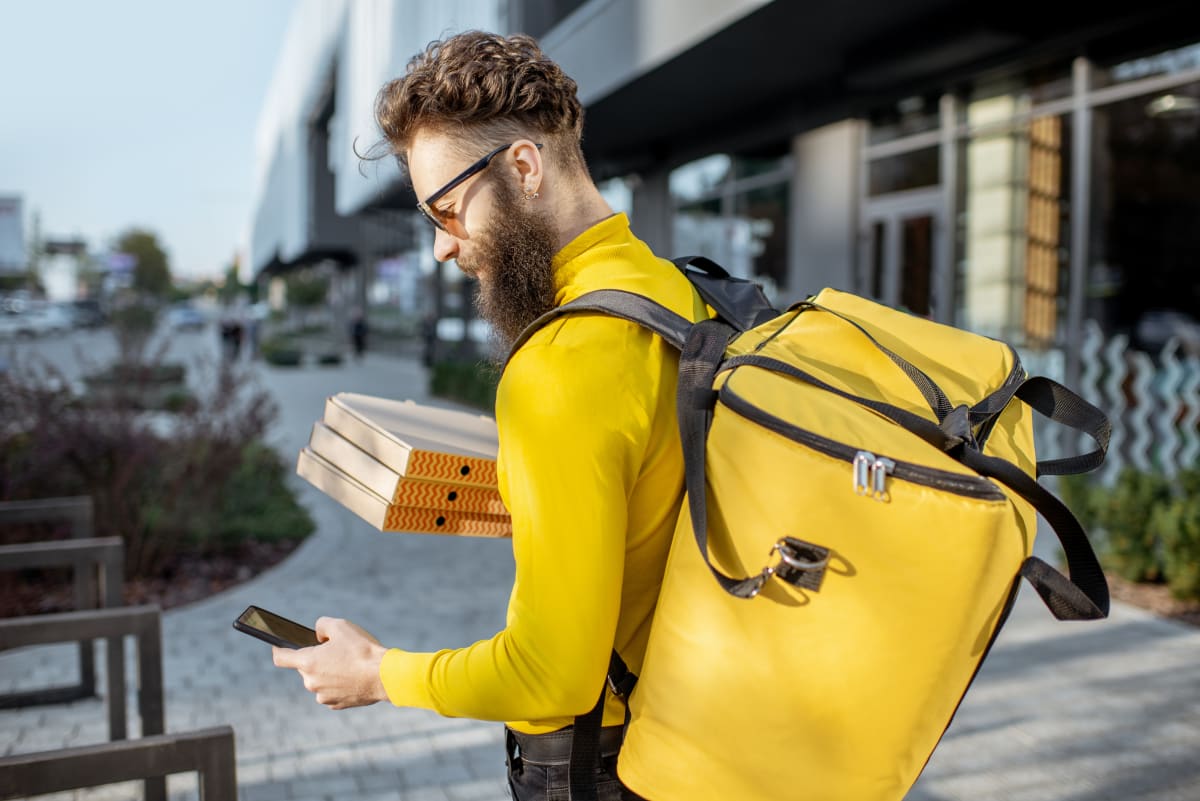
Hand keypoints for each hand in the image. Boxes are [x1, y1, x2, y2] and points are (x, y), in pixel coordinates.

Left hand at [272, 617, 388, 709]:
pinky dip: (339, 684)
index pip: (281, 657)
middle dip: (317, 658)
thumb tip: (318, 635)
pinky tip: (354, 676)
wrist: (384, 676)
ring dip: (329, 672)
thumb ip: (322, 626)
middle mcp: (311, 682)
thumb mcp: (341, 626)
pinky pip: (332, 691)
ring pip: (320, 680)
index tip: (279, 645)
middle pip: (305, 667)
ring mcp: (323, 696)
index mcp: (308, 662)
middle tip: (336, 649)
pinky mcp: (336, 705)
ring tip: (350, 663)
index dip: (278, 649)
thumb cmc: (362, 650)